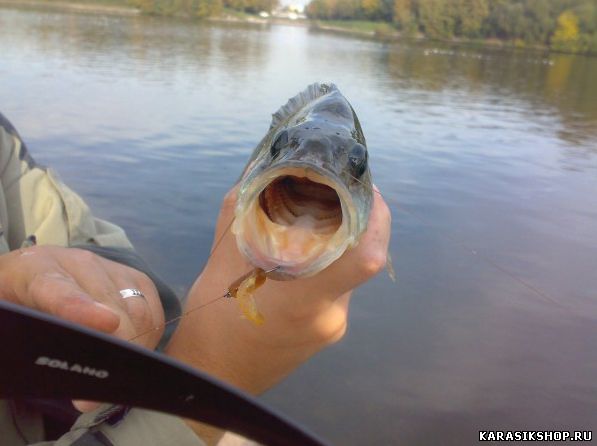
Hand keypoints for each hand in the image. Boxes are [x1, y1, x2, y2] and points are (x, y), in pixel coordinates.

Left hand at [0, 245, 165, 411]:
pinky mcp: (136, 278)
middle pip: (111, 305)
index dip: (83, 308)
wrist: (35, 272)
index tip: (107, 324)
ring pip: (137, 309)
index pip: (60, 290)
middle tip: (97, 394)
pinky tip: (133, 356)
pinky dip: (149, 337)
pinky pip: (153, 310)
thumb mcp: (11, 320)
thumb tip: (60, 374)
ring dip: (135, 346)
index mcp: (35, 270)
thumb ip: (31, 337)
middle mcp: (79, 263)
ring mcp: (111, 268)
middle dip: (117, 347)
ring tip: (118, 378)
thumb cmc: (19, 302)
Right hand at [166, 184, 390, 393]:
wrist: (214, 380)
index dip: (377, 218)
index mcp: (307, 296)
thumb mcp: (220, 259)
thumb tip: (266, 171)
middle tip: (327, 194)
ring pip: (346, 271)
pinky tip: (296, 262)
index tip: (365, 190)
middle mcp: (331, 314)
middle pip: (358, 256)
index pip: (367, 256)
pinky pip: (336, 289)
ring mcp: (333, 327)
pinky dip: (324, 267)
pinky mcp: (328, 333)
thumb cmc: (211, 322)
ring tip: (304, 225)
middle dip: (350, 221)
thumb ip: (245, 211)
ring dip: (334, 245)